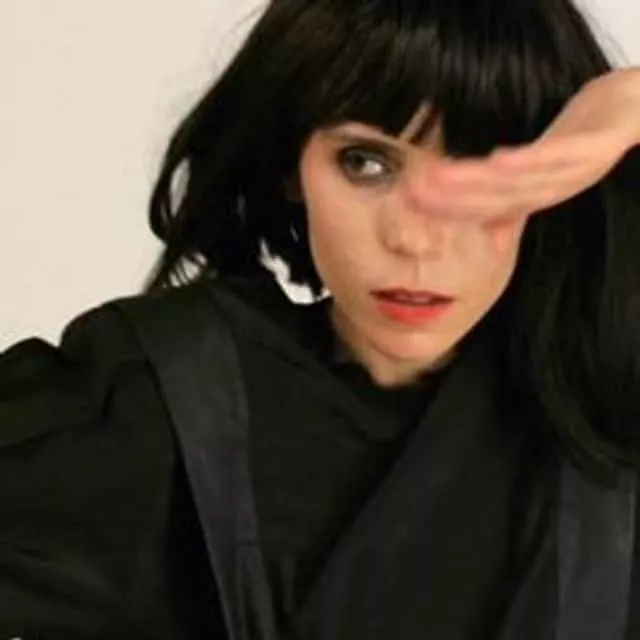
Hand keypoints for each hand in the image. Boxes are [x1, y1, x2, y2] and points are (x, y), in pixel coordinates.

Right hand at [417, 66, 639, 223]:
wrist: (631, 110)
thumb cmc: (583, 140)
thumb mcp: (542, 173)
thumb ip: (513, 208)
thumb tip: (488, 241)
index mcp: (537, 197)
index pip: (485, 207)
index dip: (449, 208)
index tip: (413, 202)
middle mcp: (553, 190)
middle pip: (494, 198)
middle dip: (451, 198)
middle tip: (414, 195)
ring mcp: (575, 170)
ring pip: (516, 182)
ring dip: (475, 182)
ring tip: (438, 178)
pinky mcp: (596, 146)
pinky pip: (558, 157)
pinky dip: (526, 162)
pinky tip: (498, 160)